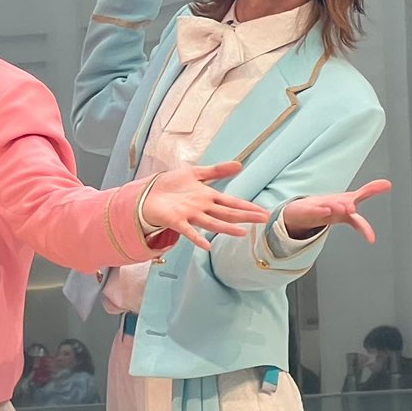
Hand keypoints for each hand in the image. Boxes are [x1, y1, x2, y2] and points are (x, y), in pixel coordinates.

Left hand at [139, 161, 271, 250]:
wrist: (147, 192)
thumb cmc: (171, 184)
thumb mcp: (195, 173)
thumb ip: (217, 171)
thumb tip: (239, 164)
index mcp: (208, 197)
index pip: (232, 202)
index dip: (248, 206)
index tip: (264, 212)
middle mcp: (202, 207)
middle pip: (227, 213)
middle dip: (246, 216)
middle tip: (264, 220)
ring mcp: (190, 215)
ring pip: (212, 222)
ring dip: (227, 228)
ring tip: (242, 233)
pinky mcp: (176, 220)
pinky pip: (188, 231)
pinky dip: (197, 238)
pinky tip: (207, 246)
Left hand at [279, 179, 390, 243]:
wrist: (302, 216)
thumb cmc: (329, 208)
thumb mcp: (351, 198)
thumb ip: (369, 191)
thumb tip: (388, 184)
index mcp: (345, 213)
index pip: (357, 221)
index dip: (364, 229)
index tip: (372, 239)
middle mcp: (333, 214)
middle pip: (342, 213)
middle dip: (347, 210)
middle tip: (351, 209)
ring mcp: (320, 212)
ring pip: (327, 210)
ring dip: (333, 208)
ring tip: (338, 207)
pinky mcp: (307, 209)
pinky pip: (311, 209)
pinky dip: (317, 209)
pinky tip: (323, 207)